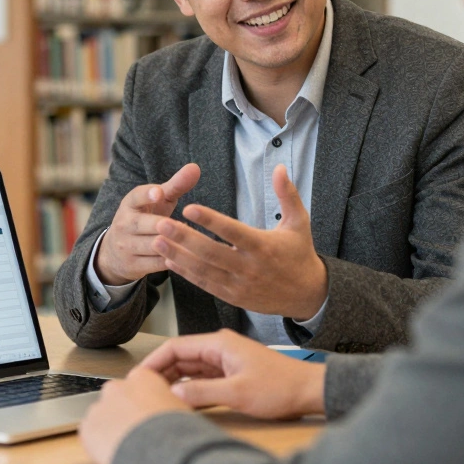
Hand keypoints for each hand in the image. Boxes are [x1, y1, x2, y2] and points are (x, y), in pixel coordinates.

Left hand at [79, 366, 192, 463]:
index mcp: (142, 377)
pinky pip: (91, 433)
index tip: (147, 413)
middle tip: (138, 430)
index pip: (138, 383)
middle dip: (124, 411)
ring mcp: (99, 406)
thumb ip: (167, 402)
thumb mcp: (180, 408)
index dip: (143, 400)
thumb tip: (167, 409)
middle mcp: (117, 387)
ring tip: (127, 444)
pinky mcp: (87, 427)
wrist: (156, 450)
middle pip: (117, 397)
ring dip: (111, 426)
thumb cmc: (173, 429)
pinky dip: (99, 442)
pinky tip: (114, 451)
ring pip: (102, 416)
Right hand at [97, 163, 201, 284]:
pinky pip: (154, 264)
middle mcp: (124, 224)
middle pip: (143, 224)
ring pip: (151, 246)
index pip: (136, 196)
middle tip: (179, 225)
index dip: (147, 194)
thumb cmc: (145, 219)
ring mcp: (126, 246)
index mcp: (130, 204)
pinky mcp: (132, 265)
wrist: (115, 253)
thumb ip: (176, 186)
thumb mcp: (158, 202)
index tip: (159, 192)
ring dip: (171, 245)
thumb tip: (195, 167)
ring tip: (190, 243)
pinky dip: (172, 261)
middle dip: (162, 225)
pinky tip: (188, 259)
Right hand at [142, 329, 326, 418]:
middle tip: (143, 389)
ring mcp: (225, 361)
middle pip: (179, 357)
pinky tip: (181, 401)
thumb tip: (173, 395)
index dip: (153, 361)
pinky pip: (201, 379)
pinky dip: (189, 389)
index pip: (175, 346)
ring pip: (189, 369)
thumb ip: (202, 393)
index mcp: (219, 343)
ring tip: (156, 396)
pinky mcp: (230, 374)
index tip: (138, 376)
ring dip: (173, 381)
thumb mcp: (237, 392)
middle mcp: (219, 348)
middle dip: (160, 372)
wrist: (308, 391)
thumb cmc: (281, 386)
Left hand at [154, 165, 327, 319]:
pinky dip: (186, 273)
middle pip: (211, 253)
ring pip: (204, 270)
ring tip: (156, 241)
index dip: (210, 220)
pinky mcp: (233, 297)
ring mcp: (239, 285)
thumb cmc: (300, 253)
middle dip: (184, 239)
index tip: (189, 207)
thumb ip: (287, 194)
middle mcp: (249, 267)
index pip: (232, 232)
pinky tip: (169, 261)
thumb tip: (279, 167)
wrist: (307, 295)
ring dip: (178, 256)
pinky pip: (205, 284)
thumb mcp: (299, 222)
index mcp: (263, 246)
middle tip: (161, 224)